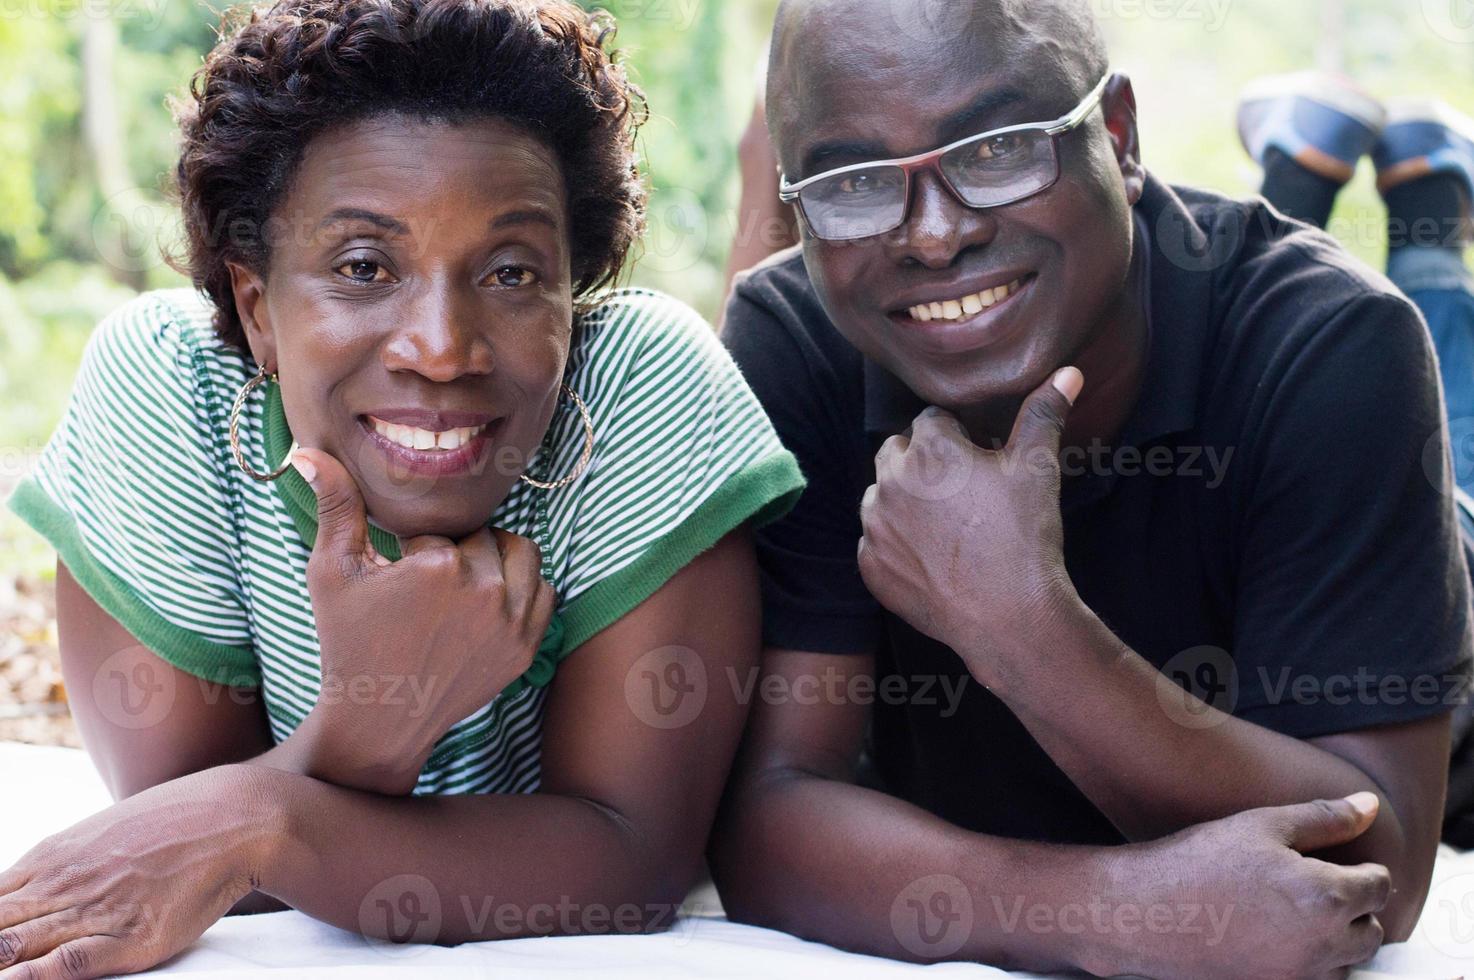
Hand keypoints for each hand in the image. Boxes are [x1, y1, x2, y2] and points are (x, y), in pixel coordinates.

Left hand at [0, 766, 270, 978]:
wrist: (231, 817)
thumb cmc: (170, 826)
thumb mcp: (97, 836)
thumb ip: (53, 868)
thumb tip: (19, 892)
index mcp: (45, 861)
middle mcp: (58, 886)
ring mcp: (91, 911)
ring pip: (9, 950)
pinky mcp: (128, 938)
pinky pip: (65, 963)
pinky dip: (32, 977)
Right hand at [291, 448, 556, 793]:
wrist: (379, 717)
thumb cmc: (348, 641)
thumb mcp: (332, 571)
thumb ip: (336, 505)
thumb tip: (309, 450)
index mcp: (439, 566)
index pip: (440, 527)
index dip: (415, 549)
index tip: (398, 580)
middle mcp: (485, 591)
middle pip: (483, 536)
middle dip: (457, 553)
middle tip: (424, 590)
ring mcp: (511, 623)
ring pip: (521, 554)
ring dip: (495, 562)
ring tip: (457, 589)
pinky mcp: (526, 648)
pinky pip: (542, 591)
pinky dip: (520, 591)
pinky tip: (484, 606)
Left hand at [857, 368, 1082, 663]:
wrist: (1007, 616)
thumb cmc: (1023, 537)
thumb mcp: (1038, 469)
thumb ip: (1043, 415)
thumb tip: (1066, 374)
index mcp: (928, 447)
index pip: (933, 420)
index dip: (958, 435)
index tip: (978, 457)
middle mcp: (889, 480)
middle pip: (899, 451)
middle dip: (924, 462)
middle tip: (962, 490)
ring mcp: (875, 525)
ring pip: (882, 494)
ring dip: (904, 500)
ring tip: (947, 524)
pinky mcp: (869, 564)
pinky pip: (876, 541)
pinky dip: (897, 543)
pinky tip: (932, 556)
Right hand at [1104, 794, 1389, 979]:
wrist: (1143, 911)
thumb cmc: (1198, 861)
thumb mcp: (1261, 825)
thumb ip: (1324, 817)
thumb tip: (1369, 804)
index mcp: (1326, 896)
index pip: (1379, 886)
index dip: (1363, 869)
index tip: (1337, 862)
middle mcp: (1322, 944)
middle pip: (1371, 932)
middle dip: (1354, 909)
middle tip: (1315, 887)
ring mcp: (1299, 976)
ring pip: (1347, 962)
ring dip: (1335, 941)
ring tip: (1295, 914)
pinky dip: (1308, 963)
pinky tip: (1275, 938)